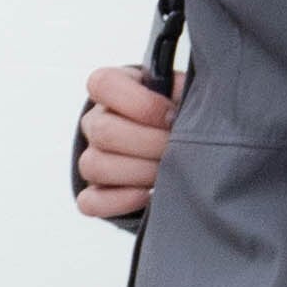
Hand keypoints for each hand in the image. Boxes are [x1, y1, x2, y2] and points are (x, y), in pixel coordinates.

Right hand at [76, 61, 177, 218]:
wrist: (167, 142)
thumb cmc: (175, 112)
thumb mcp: (180, 93)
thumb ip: (183, 92)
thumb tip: (195, 107)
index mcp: (110, 89)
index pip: (104, 84)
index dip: (142, 104)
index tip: (172, 116)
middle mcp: (95, 121)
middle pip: (103, 132)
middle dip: (149, 144)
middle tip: (177, 149)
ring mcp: (91, 157)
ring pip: (95, 166)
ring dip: (139, 173)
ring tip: (168, 172)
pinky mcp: (93, 192)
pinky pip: (90, 202)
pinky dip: (119, 201)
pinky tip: (147, 196)